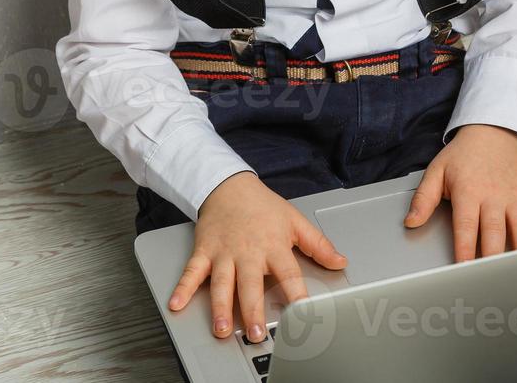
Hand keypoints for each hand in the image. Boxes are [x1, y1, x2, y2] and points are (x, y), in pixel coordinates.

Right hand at [166, 171, 347, 342]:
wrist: (228, 185)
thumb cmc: (261, 205)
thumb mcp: (294, 220)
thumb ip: (318, 244)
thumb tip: (340, 261)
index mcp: (273, 246)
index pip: (289, 274)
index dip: (297, 294)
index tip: (302, 314)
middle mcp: (248, 252)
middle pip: (250, 285)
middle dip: (252, 310)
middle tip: (256, 332)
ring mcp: (223, 252)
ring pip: (222, 283)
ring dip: (221, 307)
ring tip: (221, 328)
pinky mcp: (204, 251)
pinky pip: (192, 271)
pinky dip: (183, 287)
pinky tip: (177, 303)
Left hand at [402, 123, 516, 260]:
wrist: (492, 131)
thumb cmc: (463, 155)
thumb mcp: (436, 171)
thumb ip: (423, 198)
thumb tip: (411, 222)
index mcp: (468, 192)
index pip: (466, 228)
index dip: (465, 251)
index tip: (463, 270)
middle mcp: (494, 197)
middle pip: (495, 234)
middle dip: (493, 258)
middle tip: (492, 280)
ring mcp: (516, 197)